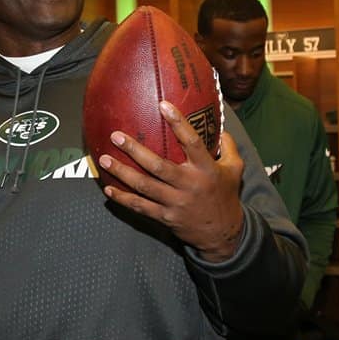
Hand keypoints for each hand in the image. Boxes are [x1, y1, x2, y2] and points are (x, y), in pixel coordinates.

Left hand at [98, 101, 245, 261]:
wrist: (223, 234)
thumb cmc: (226, 196)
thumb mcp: (235, 169)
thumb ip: (229, 147)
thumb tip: (222, 127)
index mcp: (206, 169)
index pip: (192, 142)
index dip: (178, 123)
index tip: (163, 105)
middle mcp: (190, 184)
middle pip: (158, 166)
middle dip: (134, 150)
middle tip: (116, 136)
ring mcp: (176, 202)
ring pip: (144, 186)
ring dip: (122, 173)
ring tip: (103, 159)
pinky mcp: (166, 217)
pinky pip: (141, 206)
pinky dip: (123, 198)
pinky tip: (108, 189)